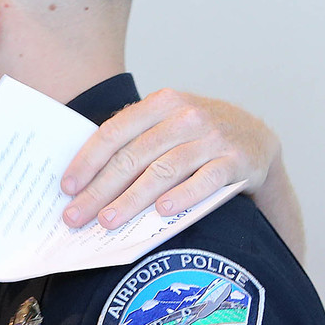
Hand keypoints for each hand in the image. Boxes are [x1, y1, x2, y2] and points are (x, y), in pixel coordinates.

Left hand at [60, 89, 278, 229]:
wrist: (257, 139)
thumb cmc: (196, 137)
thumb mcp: (166, 125)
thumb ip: (133, 142)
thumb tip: (83, 182)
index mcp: (161, 103)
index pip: (114, 133)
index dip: (87, 162)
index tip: (67, 189)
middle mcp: (186, 116)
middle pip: (133, 156)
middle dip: (100, 190)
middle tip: (77, 217)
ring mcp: (212, 137)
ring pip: (163, 171)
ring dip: (132, 199)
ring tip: (108, 221)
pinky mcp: (236, 160)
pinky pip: (204, 181)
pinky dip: (182, 196)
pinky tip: (161, 212)